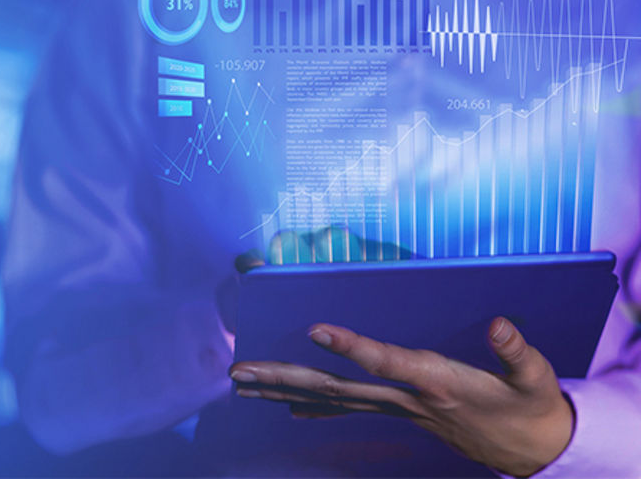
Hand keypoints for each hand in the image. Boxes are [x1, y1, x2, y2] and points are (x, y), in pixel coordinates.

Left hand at [229, 318, 573, 476]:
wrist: (533, 450)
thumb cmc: (531, 407)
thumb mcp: (534, 378)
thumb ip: (515, 352)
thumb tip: (499, 324)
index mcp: (436, 382)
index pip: (386, 361)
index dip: (352, 347)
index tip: (316, 328)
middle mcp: (408, 399)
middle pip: (338, 390)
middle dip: (287, 379)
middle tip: (240, 373)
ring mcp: (399, 410)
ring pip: (334, 401)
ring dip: (286, 392)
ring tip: (244, 386)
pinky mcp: (400, 413)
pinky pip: (348, 409)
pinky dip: (315, 407)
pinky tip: (287, 408)